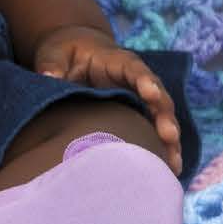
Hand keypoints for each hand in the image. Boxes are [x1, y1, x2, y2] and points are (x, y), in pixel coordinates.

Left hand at [33, 25, 183, 174]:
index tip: (151, 93)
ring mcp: (138, 99)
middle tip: (169, 136)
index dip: (144, 80)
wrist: (73, 55)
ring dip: (169, 141)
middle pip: (156, 97)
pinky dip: (160, 150)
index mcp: (117, 61)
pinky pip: (152, 132)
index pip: (135, 69)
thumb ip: (53, 65)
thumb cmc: (65, 53)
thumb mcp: (55, 53)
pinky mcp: (135, 115)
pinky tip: (168, 171)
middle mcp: (135, 80)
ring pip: (160, 118)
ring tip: (174, 165)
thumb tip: (49, 77)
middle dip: (164, 116)